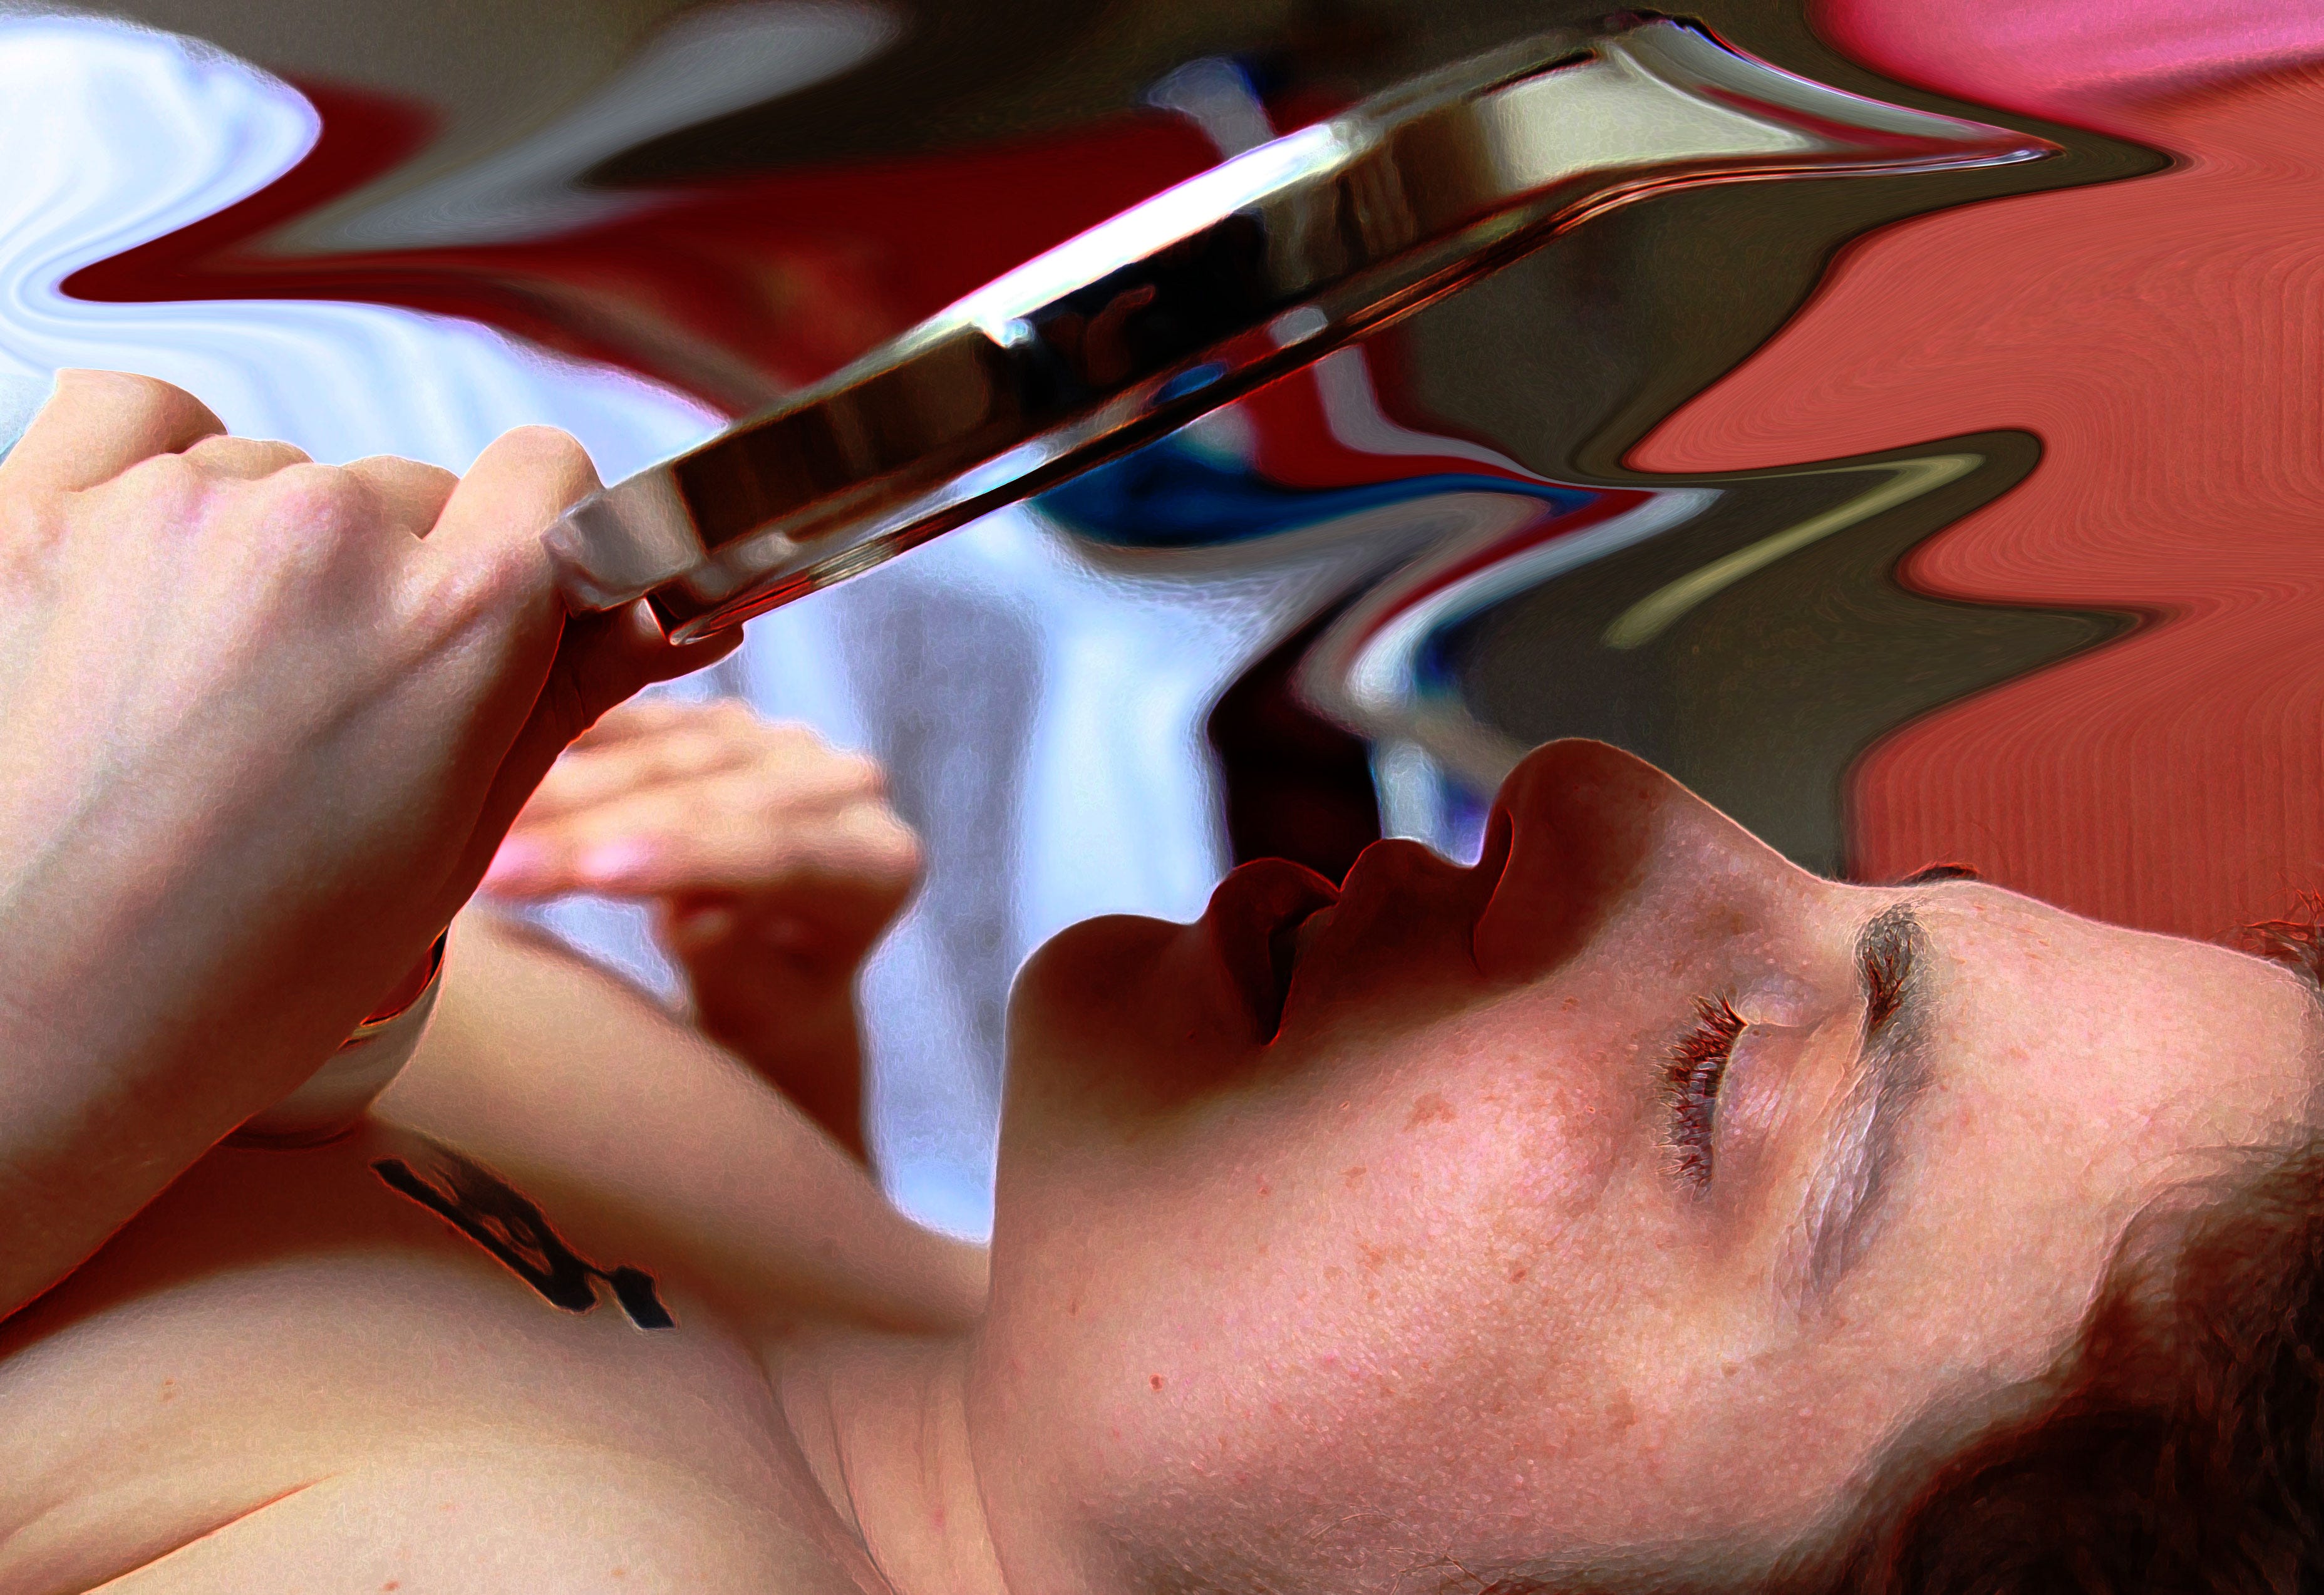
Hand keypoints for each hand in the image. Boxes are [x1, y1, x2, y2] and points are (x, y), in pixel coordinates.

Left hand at [0, 371, 736, 1313]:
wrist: (24, 1038)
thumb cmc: (240, 977)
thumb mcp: (453, 844)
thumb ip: (562, 695)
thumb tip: (651, 609)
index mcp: (457, 621)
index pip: (550, 477)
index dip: (539, 537)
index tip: (509, 587)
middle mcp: (326, 536)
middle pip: (405, 492)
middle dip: (391, 576)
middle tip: (331, 703)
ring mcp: (171, 512)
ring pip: (276, 471)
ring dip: (268, 547)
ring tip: (212, 688)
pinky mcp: (34, 507)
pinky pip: (136, 415)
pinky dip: (152, 471)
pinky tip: (147, 571)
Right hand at [482, 700, 920, 1159]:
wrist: (771, 974)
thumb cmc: (767, 1008)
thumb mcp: (761, 1014)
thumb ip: (740, 964)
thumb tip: (700, 917)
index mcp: (882, 864)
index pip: (782, 853)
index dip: (686, 858)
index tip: (594, 873)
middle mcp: (845, 787)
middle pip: (714, 799)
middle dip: (599, 829)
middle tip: (498, 863)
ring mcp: (782, 744)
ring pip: (668, 753)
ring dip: (567, 787)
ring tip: (476, 821)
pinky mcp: (721, 721)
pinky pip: (641, 723)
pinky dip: (571, 745)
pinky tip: (498, 757)